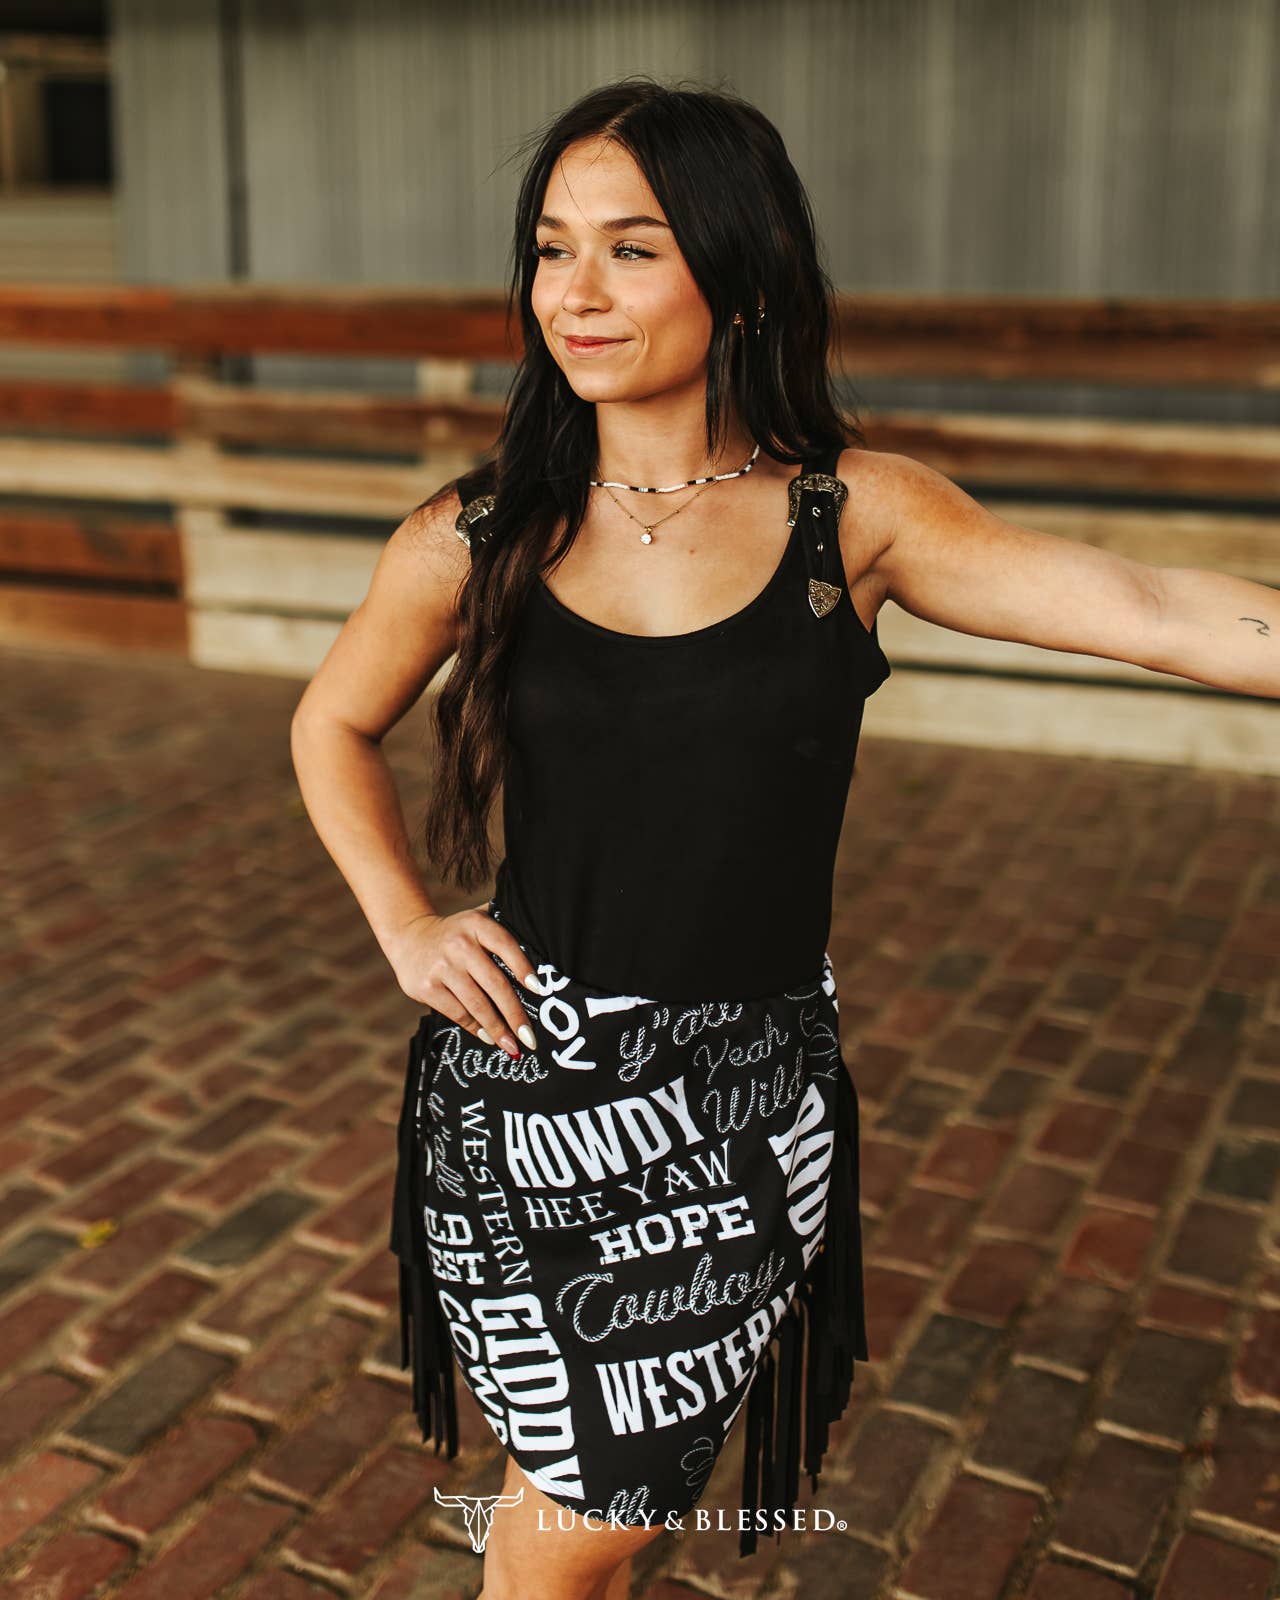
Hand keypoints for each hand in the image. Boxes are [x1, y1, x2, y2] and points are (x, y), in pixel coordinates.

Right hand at [390, 901, 540, 1059]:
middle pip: (495, 984)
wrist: (409, 936)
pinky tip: (488, 1037)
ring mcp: (441, 967)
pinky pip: (458, 1012)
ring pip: (477, 1004)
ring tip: (512, 1046)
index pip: (506, 946)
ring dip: (497, 1029)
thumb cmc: (457, 935)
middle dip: (515, 1014)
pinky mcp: (427, 987)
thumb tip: (541, 964)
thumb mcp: (478, 922)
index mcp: (477, 925)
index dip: (524, 968)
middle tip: (530, 1037)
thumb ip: (503, 935)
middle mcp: (459, 944)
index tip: (540, 991)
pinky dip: (475, 1027)